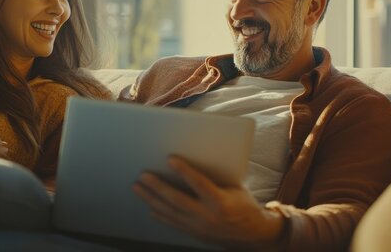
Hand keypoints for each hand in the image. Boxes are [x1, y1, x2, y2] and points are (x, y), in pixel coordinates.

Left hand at [133, 156, 283, 248]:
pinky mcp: (193, 233)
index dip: (184, 171)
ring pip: (169, 212)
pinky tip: (149, 205)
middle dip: (157, 187)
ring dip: (151, 198)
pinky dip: (159, 214)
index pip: (199, 184)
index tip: (170, 158)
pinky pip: (172, 223)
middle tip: (144, 174)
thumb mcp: (235, 187)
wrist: (252, 234)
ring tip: (138, 186)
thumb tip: (196, 155)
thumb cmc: (243, 204)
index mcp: (221, 202)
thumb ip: (215, 176)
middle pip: (177, 200)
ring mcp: (198, 227)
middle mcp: (207, 216)